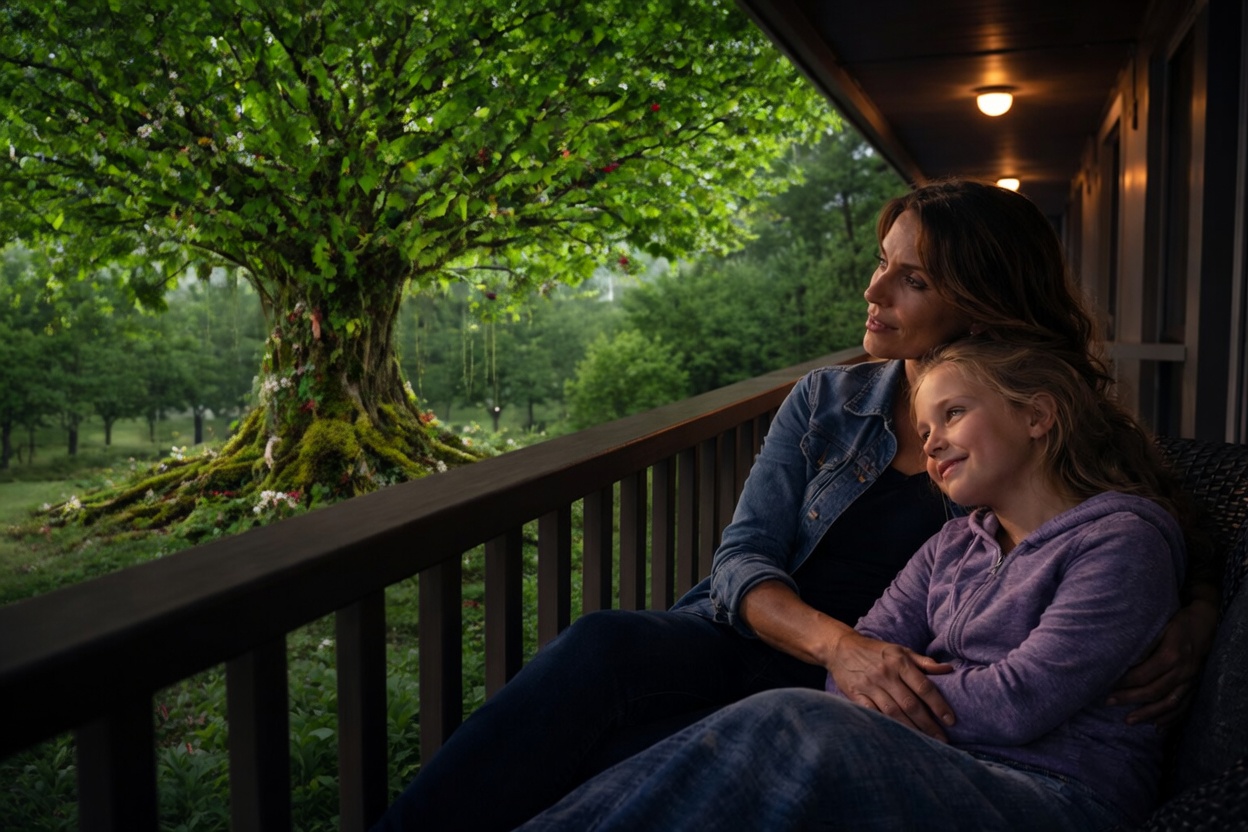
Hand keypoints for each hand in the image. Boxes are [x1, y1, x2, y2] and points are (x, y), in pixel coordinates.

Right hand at [827, 630, 954, 740]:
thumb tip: (948, 669)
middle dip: (928, 724)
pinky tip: (898, 737)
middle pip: (911, 704)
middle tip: (943, 739)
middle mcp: (886, 675)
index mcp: (899, 662)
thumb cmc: (875, 651)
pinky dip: (887, 726)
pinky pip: (874, 714)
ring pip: (894, 712)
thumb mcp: (900, 650)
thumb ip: (924, 662)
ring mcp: (870, 686)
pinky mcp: (856, 696)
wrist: (840, 648)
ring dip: (911, 729)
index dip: (938, 705)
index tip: (950, 720)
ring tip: (925, 742)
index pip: (923, 687)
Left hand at [1108, 598, 1218, 725]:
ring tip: (1129, 721)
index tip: (1107, 686)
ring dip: (1149, 714)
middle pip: (1154, 691)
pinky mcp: (1196, 685)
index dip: (1124, 682)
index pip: (1143, 675)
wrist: (1206, 624)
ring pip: (1170, 703)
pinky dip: (1171, 718)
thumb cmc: (1177, 623)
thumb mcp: (1159, 626)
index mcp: (1171, 655)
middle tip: (1109, 702)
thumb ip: (1144, 644)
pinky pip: (1185, 706)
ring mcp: (1191, 680)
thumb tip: (1120, 658)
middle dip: (1130, 699)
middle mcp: (1183, 671)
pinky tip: (1157, 726)